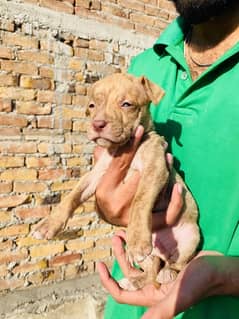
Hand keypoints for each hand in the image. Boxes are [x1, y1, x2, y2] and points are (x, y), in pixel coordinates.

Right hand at [94, 125, 181, 227]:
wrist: (108, 216)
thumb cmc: (106, 190)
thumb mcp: (103, 174)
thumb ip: (109, 157)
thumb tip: (114, 137)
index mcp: (104, 190)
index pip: (120, 163)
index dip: (131, 146)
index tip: (141, 130)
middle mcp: (117, 205)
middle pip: (139, 176)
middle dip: (151, 159)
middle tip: (160, 144)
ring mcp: (133, 217)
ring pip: (154, 193)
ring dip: (165, 173)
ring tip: (169, 157)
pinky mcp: (145, 225)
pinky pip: (166, 215)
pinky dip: (175, 202)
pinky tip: (177, 187)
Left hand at [97, 232, 234, 318]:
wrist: (217, 269)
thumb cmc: (200, 283)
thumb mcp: (177, 296)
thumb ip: (158, 311)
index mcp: (151, 296)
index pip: (122, 292)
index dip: (108, 281)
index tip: (100, 264)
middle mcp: (152, 285)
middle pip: (128, 273)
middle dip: (118, 256)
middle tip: (114, 238)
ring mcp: (159, 272)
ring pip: (137, 261)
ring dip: (128, 248)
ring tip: (121, 233)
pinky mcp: (166, 262)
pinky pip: (148, 253)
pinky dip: (141, 244)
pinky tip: (138, 233)